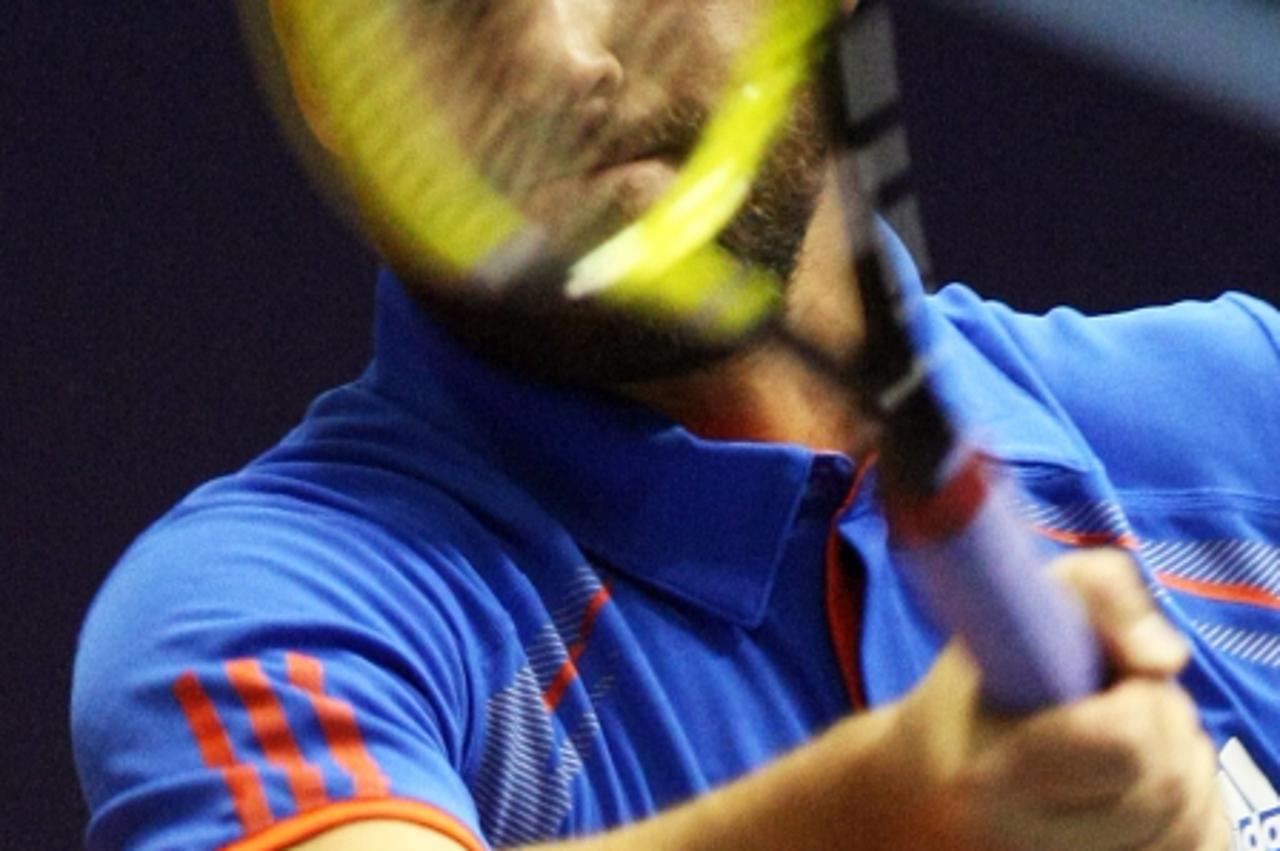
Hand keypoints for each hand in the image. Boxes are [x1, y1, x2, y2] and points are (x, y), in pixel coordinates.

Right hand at [889, 549, 1227, 849]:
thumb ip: (1095, 589)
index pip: (1124, 741)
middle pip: (1169, 779)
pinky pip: (1200, 844)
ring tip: (1126, 740)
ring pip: (1194, 816)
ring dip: (1181, 762)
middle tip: (1117, 700)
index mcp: (993, 777)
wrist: (928, 785)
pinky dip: (1195, 809)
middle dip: (1164, 722)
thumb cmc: (974, 691)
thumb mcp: (1015, 610)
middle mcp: (1028, 843)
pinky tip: (1150, 783)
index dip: (1138, 696)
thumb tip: (1164, 657)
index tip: (1108, 675)